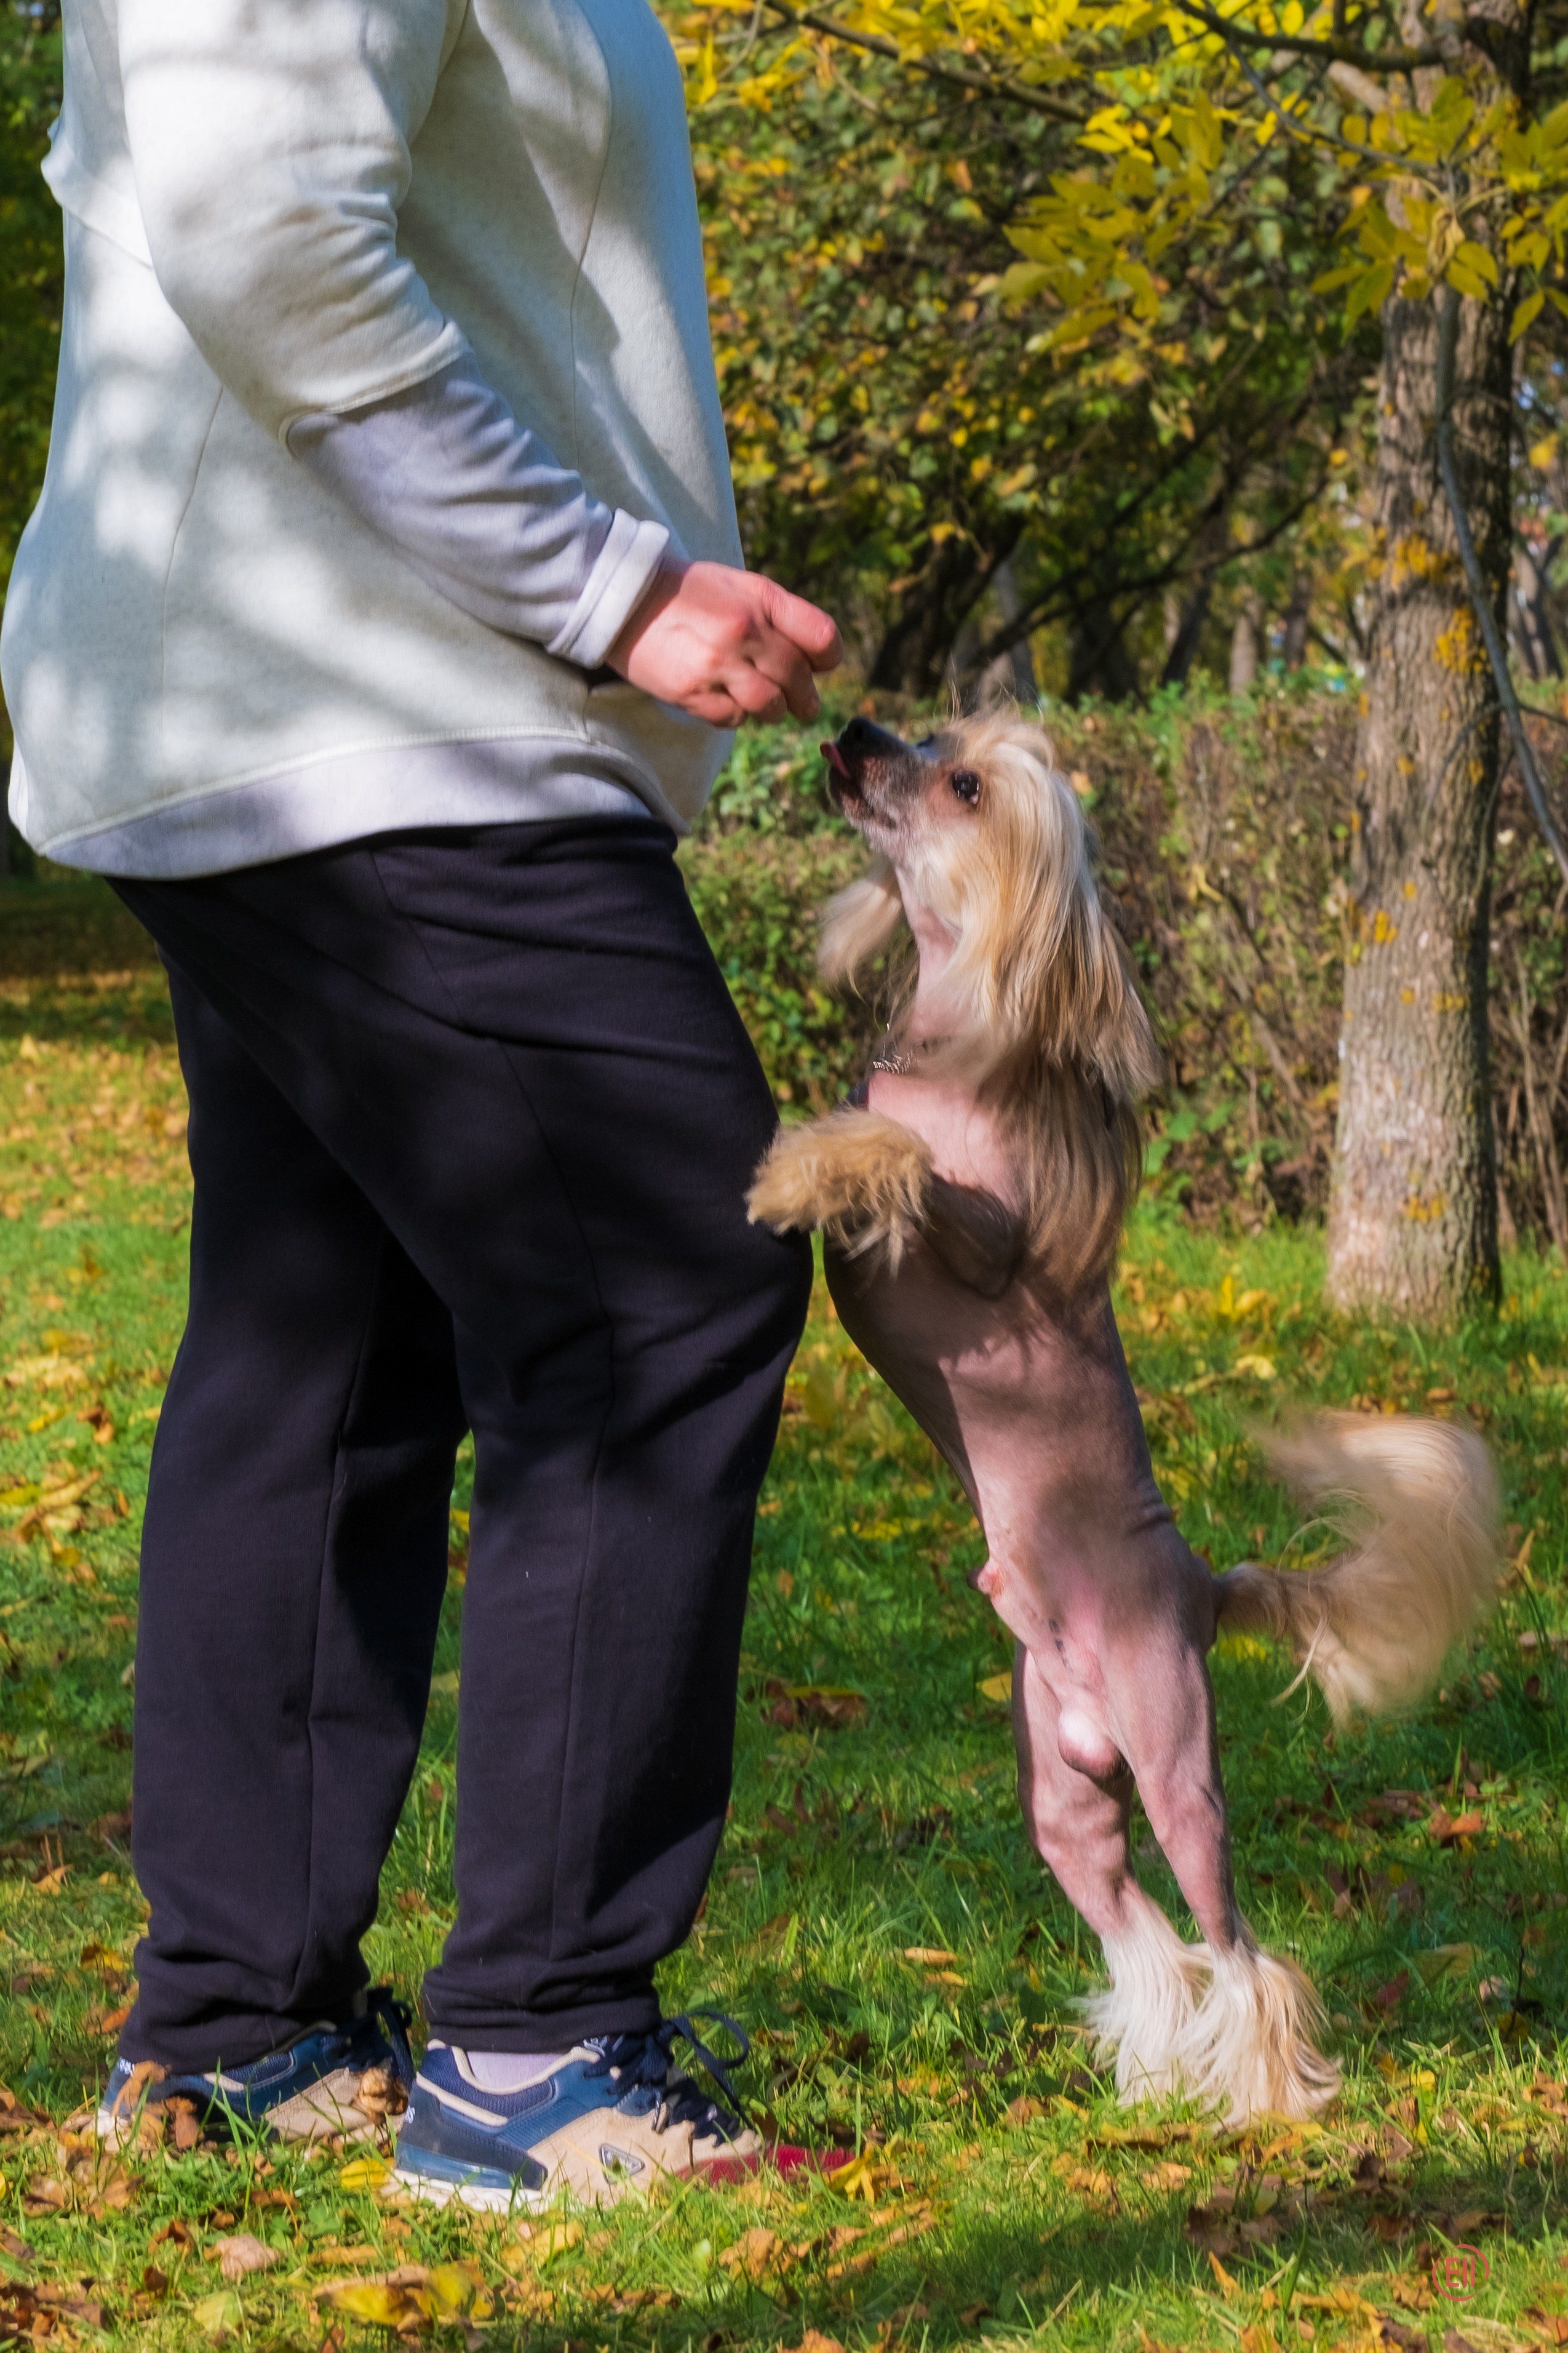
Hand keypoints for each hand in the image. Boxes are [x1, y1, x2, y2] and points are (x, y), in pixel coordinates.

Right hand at [608, 558, 841, 726]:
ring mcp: (717, 665)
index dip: (828, 658)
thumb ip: (781, 616)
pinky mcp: (691, 692)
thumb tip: (817, 661)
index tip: (819, 665)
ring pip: (770, 707)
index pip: (823, 638)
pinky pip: (733, 719)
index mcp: (761, 600)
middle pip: (798, 680)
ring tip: (764, 701)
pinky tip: (725, 697)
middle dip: (804, 697)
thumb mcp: (741, 586)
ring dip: (773, 710)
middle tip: (802, 702)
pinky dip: (737, 715)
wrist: (626, 599)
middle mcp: (743, 631)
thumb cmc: (692, 594)